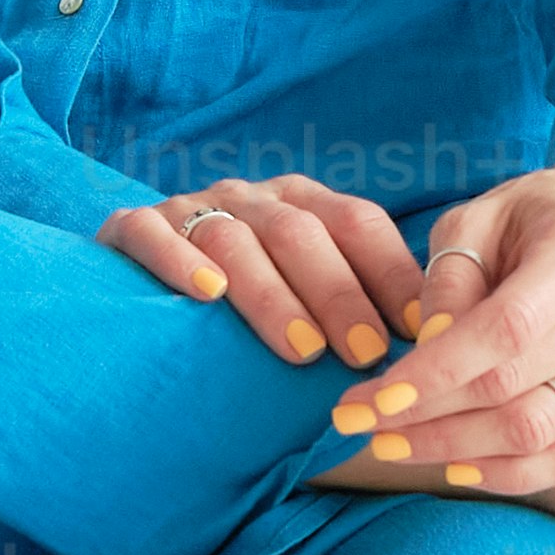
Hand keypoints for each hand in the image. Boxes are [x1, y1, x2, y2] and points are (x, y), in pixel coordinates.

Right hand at [99, 167, 428, 374]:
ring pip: (235, 238)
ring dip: (273, 295)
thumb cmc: (241, 313)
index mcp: (299, 204)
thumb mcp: (302, 297)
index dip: (390, 273)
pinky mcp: (129, 229)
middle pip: (301, 232)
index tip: (418, 329)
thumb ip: (355, 309)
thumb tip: (425, 352)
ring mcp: (188, 210)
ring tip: (303, 350)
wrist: (137, 305)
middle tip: (366, 355)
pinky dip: (179, 260)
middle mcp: (248, 198)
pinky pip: (151, 234)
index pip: (357, 223)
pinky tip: (206, 293)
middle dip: (339, 294)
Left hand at [324, 129, 554, 495]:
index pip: (507, 328)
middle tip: (359, 423)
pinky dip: (507, 474)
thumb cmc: (537, 218)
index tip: (374, 397)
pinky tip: (453, 466)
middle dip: (425, 415)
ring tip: (392, 445)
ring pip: (538, 433)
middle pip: (514, 387)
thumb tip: (424, 350)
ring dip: (455, 449)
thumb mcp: (482, 217)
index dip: (437, 371)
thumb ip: (450, 276)